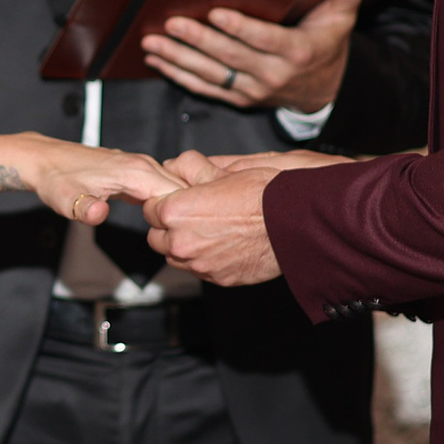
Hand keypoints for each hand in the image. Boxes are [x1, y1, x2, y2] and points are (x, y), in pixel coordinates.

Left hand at [0, 133, 182, 224]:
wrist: (43, 161)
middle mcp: (143, 165)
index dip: (185, 218)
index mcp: (135, 171)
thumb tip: (98, 214)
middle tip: (188, 239)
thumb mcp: (65, 199)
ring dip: (183, 208)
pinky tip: (168, 220)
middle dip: (190, 214)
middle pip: (184, 190)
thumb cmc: (55, 179)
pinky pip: (163, 187)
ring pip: (176, 188)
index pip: (178, 195)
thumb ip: (84, 208)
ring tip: (182, 232)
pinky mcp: (136, 172)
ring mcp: (141, 167)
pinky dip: (170, 202)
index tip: (184, 238)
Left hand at [141, 0, 371, 111]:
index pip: (264, 40)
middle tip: (169, 23)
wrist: (323, 91)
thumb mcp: (341, 18)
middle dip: (197, 40)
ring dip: (178, 59)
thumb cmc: (326, 45)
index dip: (239, 28)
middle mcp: (273, 76)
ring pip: (211, 75)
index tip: (215, 13)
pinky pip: (205, 88)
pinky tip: (157, 59)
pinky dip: (179, 75)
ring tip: (152, 41)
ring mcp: (253, 91)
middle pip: (229, 58)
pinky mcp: (238, 99)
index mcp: (297, 53)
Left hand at [144, 150, 316, 285]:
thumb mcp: (223, 171)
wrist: (294, 223)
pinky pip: (198, 270)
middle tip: (191, 216)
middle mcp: (182, 242)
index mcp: (176, 211)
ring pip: (175, 257)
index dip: (163, 202)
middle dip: (168, 227)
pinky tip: (221, 245)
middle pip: (156, 237)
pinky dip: (203, 260)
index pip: (149, 209)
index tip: (177, 199)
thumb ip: (189, 167)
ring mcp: (199, 264)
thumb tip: (173, 164)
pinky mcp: (217, 279)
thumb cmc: (262, 195)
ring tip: (207, 231)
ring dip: (183, 246)